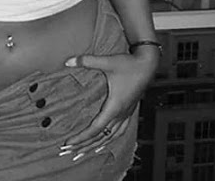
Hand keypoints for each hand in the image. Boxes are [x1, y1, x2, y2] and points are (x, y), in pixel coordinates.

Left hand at [59, 46, 157, 161]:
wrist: (148, 63)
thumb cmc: (128, 63)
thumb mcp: (106, 61)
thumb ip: (86, 61)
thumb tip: (68, 61)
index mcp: (115, 107)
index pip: (95, 129)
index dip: (81, 138)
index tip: (67, 144)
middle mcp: (121, 114)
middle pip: (100, 137)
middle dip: (83, 146)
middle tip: (66, 152)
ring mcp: (126, 114)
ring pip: (110, 137)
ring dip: (95, 145)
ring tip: (82, 153)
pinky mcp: (129, 111)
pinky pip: (119, 131)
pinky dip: (109, 140)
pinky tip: (103, 143)